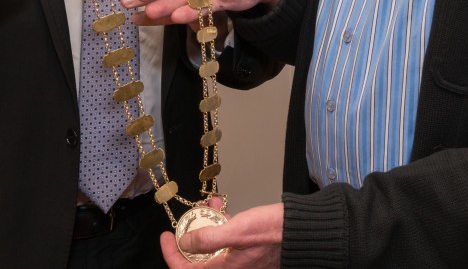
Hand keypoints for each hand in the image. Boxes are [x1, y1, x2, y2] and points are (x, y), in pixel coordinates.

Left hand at [160, 202, 282, 268]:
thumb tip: (185, 243)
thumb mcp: (236, 231)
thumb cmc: (274, 232)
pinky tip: (221, 209)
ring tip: (208, 206)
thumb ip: (208, 239)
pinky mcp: (246, 251)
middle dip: (190, 235)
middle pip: (197, 259)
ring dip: (205, 226)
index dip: (171, 255)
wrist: (300, 232)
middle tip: (189, 217)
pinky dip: (219, 225)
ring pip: (211, 247)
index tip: (166, 236)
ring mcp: (238, 261)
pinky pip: (224, 241)